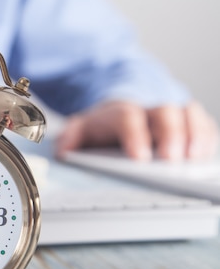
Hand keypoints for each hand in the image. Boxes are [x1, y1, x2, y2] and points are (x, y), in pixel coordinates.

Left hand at [56, 100, 217, 160]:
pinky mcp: (191, 124)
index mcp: (121, 111)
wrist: (123, 107)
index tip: (139, 158)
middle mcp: (150, 108)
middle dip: (170, 135)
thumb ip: (70, 138)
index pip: (128, 118)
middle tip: (171, 160)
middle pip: (165, 114)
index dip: (135, 136)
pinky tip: (206, 157)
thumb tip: (63, 150)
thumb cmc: (104, 125)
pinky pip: (205, 125)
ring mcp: (173, 114)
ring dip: (195, 135)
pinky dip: (208, 138)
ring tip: (196, 159)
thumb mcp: (80, 129)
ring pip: (189, 115)